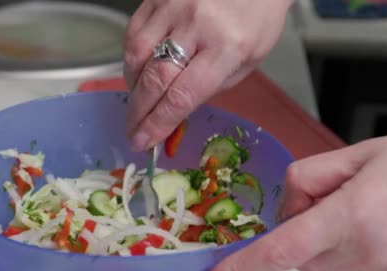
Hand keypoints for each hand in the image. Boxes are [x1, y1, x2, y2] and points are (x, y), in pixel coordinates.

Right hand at [123, 0, 292, 150]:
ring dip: (133, 86)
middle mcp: (197, 25)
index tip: (143, 142)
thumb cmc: (255, 19)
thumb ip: (210, 87)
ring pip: (136, 56)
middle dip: (139, 113)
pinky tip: (139, 70)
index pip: (182, 96)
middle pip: (154, 79)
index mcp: (228, 48)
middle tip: (132, 132)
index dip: (157, 124)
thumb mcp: (246, 61)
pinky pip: (132, 33)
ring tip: (139, 99)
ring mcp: (173, 7)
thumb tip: (173, 112)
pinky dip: (131, 58)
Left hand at [198, 135, 386, 270]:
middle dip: (303, 228)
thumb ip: (306, 179)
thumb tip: (286, 212)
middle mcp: (366, 252)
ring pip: (324, 263)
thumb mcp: (358, 155)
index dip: (239, 269)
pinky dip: (354, 249)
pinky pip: (353, 268)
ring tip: (369, 208)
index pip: (279, 251)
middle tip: (338, 197)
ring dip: (330, 239)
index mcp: (352, 217)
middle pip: (299, 254)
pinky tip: (382, 225)